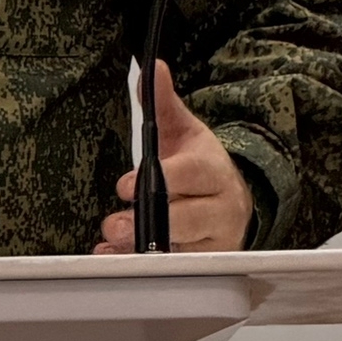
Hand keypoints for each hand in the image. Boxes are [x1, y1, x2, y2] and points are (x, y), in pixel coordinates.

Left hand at [94, 65, 254, 254]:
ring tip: (111, 243)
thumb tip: (153, 68)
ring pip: (181, 252)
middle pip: (190, 219)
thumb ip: (163, 103)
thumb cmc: (200, 165)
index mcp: (215, 171)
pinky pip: (174, 272)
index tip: (126, 185)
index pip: (192, 175)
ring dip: (142, 251)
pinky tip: (113, 258)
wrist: (230, 199)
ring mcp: (215, 242)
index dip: (162, 180)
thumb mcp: (184, 131)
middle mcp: (222, 209)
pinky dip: (140, 268)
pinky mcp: (206, 267)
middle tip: (115, 223)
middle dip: (150, 223)